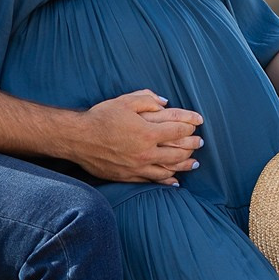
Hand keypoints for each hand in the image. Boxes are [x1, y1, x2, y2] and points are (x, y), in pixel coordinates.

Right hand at [74, 90, 201, 183]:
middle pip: (178, 152)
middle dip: (192, 146)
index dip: (191, 125)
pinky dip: (166, 180)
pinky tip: (174, 181)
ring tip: (194, 163)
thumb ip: (147, 99)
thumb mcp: (124, 101)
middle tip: (200, 143)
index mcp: (147, 133)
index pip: (178, 130)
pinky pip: (153, 180)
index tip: (198, 122)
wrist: (78, 139)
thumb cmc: (101, 118)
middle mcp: (146, 153)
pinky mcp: (129, 176)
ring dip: (184, 166)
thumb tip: (165, 102)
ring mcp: (138, 167)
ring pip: (168, 169)